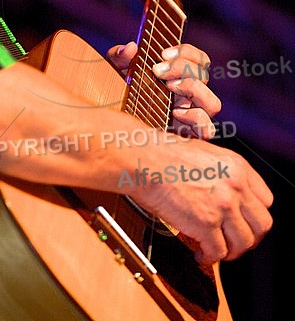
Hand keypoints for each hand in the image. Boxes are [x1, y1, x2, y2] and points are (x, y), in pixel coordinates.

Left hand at [108, 42, 219, 139]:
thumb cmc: (117, 101)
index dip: (186, 52)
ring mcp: (191, 118)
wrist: (113, 133)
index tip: (162, 53)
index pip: (199, 60)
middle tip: (158, 70)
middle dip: (183, 67)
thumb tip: (131, 48)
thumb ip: (119, 58)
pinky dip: (196, 118)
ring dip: (194, 88)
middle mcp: (189, 98)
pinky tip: (174, 112)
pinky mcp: (188, 137)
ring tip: (169, 86)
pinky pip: (208, 129)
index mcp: (179, 79)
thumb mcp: (114, 76)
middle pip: (205, 76)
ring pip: (213, 103)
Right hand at [130, 136, 273, 264]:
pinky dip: (209, 258)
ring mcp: (223, 205)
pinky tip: (199, 254)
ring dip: (231, 251)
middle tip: (234, 242)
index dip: (254, 216)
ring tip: (216, 250)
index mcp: (237, 166)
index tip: (244, 222)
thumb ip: (222, 174)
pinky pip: (218, 252)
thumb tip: (225, 194)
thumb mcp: (205, 154)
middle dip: (248, 237)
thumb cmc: (164, 155)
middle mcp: (236, 186)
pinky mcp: (206, 223)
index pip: (265, 200)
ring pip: (243, 242)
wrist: (145, 160)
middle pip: (261, 224)